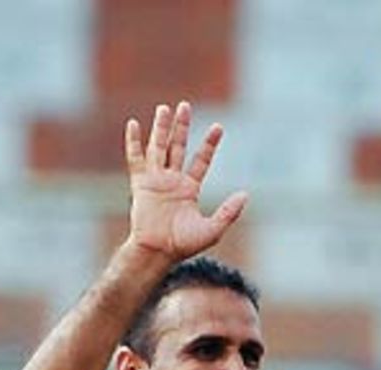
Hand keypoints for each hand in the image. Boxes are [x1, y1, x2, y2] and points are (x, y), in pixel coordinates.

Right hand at [124, 100, 247, 259]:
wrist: (158, 252)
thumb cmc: (184, 245)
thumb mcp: (213, 229)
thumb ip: (229, 212)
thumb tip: (246, 195)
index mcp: (189, 189)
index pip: (201, 160)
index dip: (209, 144)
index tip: (219, 127)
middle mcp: (172, 181)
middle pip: (178, 147)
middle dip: (182, 127)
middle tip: (185, 106)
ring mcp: (155, 180)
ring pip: (158, 147)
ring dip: (161, 128)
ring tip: (165, 109)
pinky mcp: (140, 184)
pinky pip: (135, 159)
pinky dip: (134, 142)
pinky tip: (134, 124)